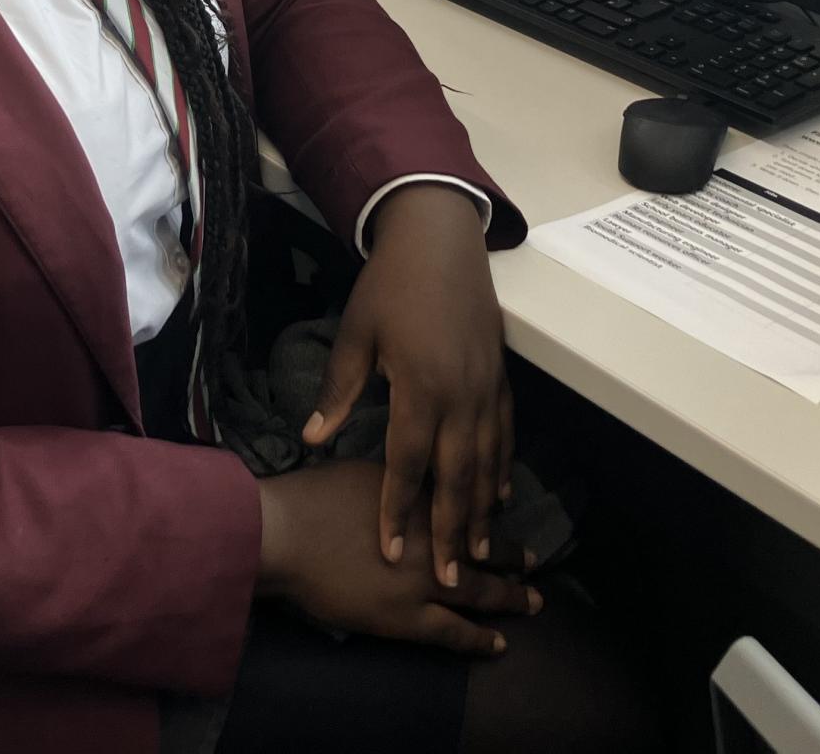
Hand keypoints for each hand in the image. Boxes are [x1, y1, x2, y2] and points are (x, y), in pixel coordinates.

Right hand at [256, 460, 537, 655]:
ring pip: (480, 591)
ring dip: (510, 596)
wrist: (286, 534)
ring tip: (533, 600)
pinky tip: (499, 644)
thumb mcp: (363, 471)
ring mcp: (423, 580)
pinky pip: (454, 632)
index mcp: (420, 499)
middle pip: (483, 549)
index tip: (504, 522)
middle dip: (512, 557)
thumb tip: (409, 479)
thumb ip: (394, 480)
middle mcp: (432, 538)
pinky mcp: (408, 617)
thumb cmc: (312, 497)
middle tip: (535, 562)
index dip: (488, 519)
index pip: (466, 511)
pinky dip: (479, 639)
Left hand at [304, 184, 511, 585]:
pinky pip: (506, 434)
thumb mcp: (355, 334)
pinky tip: (503, 496)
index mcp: (420, 387)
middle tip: (450, 581)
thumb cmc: (389, 285)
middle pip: (458, 478)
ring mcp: (487, 387)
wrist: (439, 238)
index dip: (399, 511)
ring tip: (479, 554)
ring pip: (489, 462)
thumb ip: (339, 392)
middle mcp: (461, 395)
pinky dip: (504, 468)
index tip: (392, 552)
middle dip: (453, 532)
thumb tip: (313, 438)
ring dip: (484, 511)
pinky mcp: (501, 377)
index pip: (408, 464)